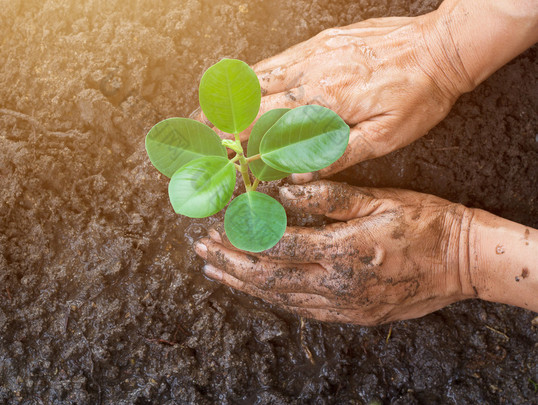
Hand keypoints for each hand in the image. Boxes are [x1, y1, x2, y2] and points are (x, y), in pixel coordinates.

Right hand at [192, 12, 469, 180]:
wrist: (442, 45)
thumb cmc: (420, 94)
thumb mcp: (387, 137)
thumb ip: (339, 155)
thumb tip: (298, 174)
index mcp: (324, 104)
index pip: (268, 129)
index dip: (239, 149)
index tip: (217, 164)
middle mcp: (310, 77)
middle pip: (253, 104)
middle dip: (220, 126)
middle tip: (194, 141)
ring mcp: (312, 56)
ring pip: (258, 79)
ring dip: (228, 99)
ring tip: (202, 115)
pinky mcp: (319, 43)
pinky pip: (275, 60)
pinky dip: (250, 75)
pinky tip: (239, 84)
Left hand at [194, 181, 475, 324]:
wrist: (462, 262)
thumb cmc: (424, 223)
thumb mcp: (380, 199)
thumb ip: (330, 195)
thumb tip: (286, 186)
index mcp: (341, 251)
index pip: (278, 246)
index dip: (243, 235)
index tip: (218, 225)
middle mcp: (336, 284)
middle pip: (269, 276)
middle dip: (231, 262)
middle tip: (201, 250)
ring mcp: (343, 305)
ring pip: (280, 297)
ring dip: (244, 283)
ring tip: (215, 271)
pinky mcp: (351, 315)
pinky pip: (301, 309)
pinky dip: (273, 297)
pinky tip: (255, 289)